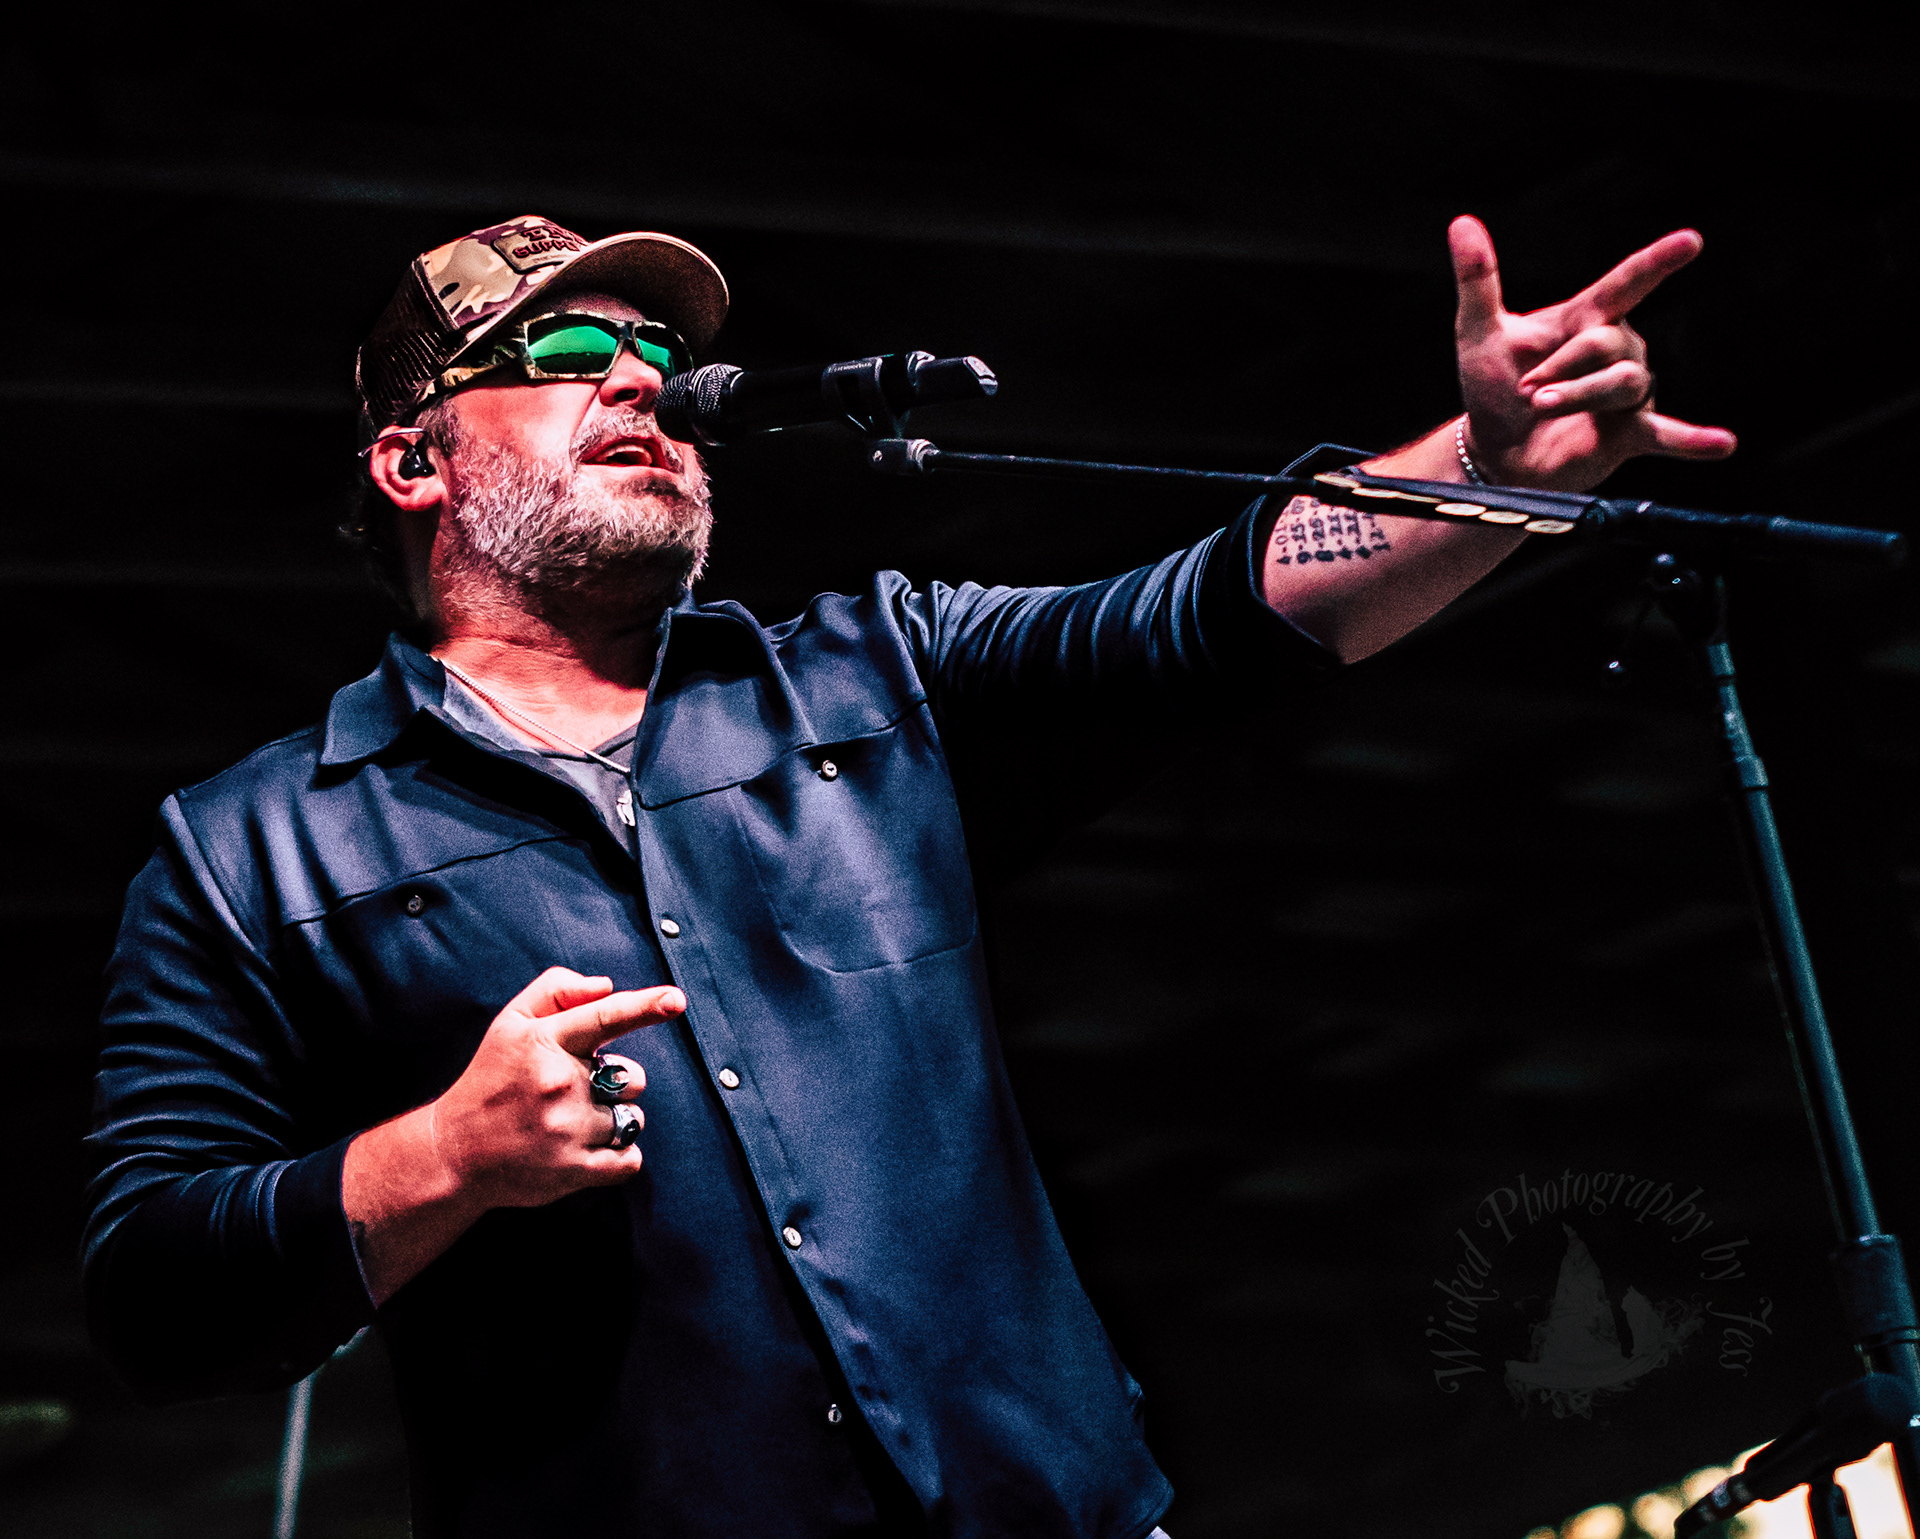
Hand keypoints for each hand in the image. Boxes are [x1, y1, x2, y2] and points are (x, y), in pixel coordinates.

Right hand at [429, 966, 684, 1209]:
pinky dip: (620, 1157)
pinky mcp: (572, 1170)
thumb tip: (607, 986)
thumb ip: (557, 992)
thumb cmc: (492, 1080)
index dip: (644, 1007)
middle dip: (617, 1084)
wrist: (452, 1152)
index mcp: (543, 1042)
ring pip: (631, 1118)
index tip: (676, 1000)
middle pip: (634, 1078)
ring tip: (569, 1124)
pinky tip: (586, 1150)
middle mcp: (557, 1083)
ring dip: (612, 1121)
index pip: (603, 1018)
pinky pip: (630, 1159)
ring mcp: (566, 1129)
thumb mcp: (510, 1023)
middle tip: (573, 1093)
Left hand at [1450, 215, 1736, 490]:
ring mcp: (1628, 394)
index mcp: (1587, 319)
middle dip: (1562, 366)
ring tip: (1543, 408)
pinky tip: (1722, 445)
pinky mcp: (1630, 434)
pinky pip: (1667, 435)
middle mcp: (1618, 350)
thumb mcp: (1479, 333)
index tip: (1690, 242)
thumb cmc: (1493, 388)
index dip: (1657, 262)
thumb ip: (1478, 280)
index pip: (1627, 283)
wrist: (1495, 452)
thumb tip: (1462, 223)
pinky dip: (1693, 441)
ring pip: (1623, 382)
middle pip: (1606, 344)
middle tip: (1528, 389)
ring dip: (1579, 396)